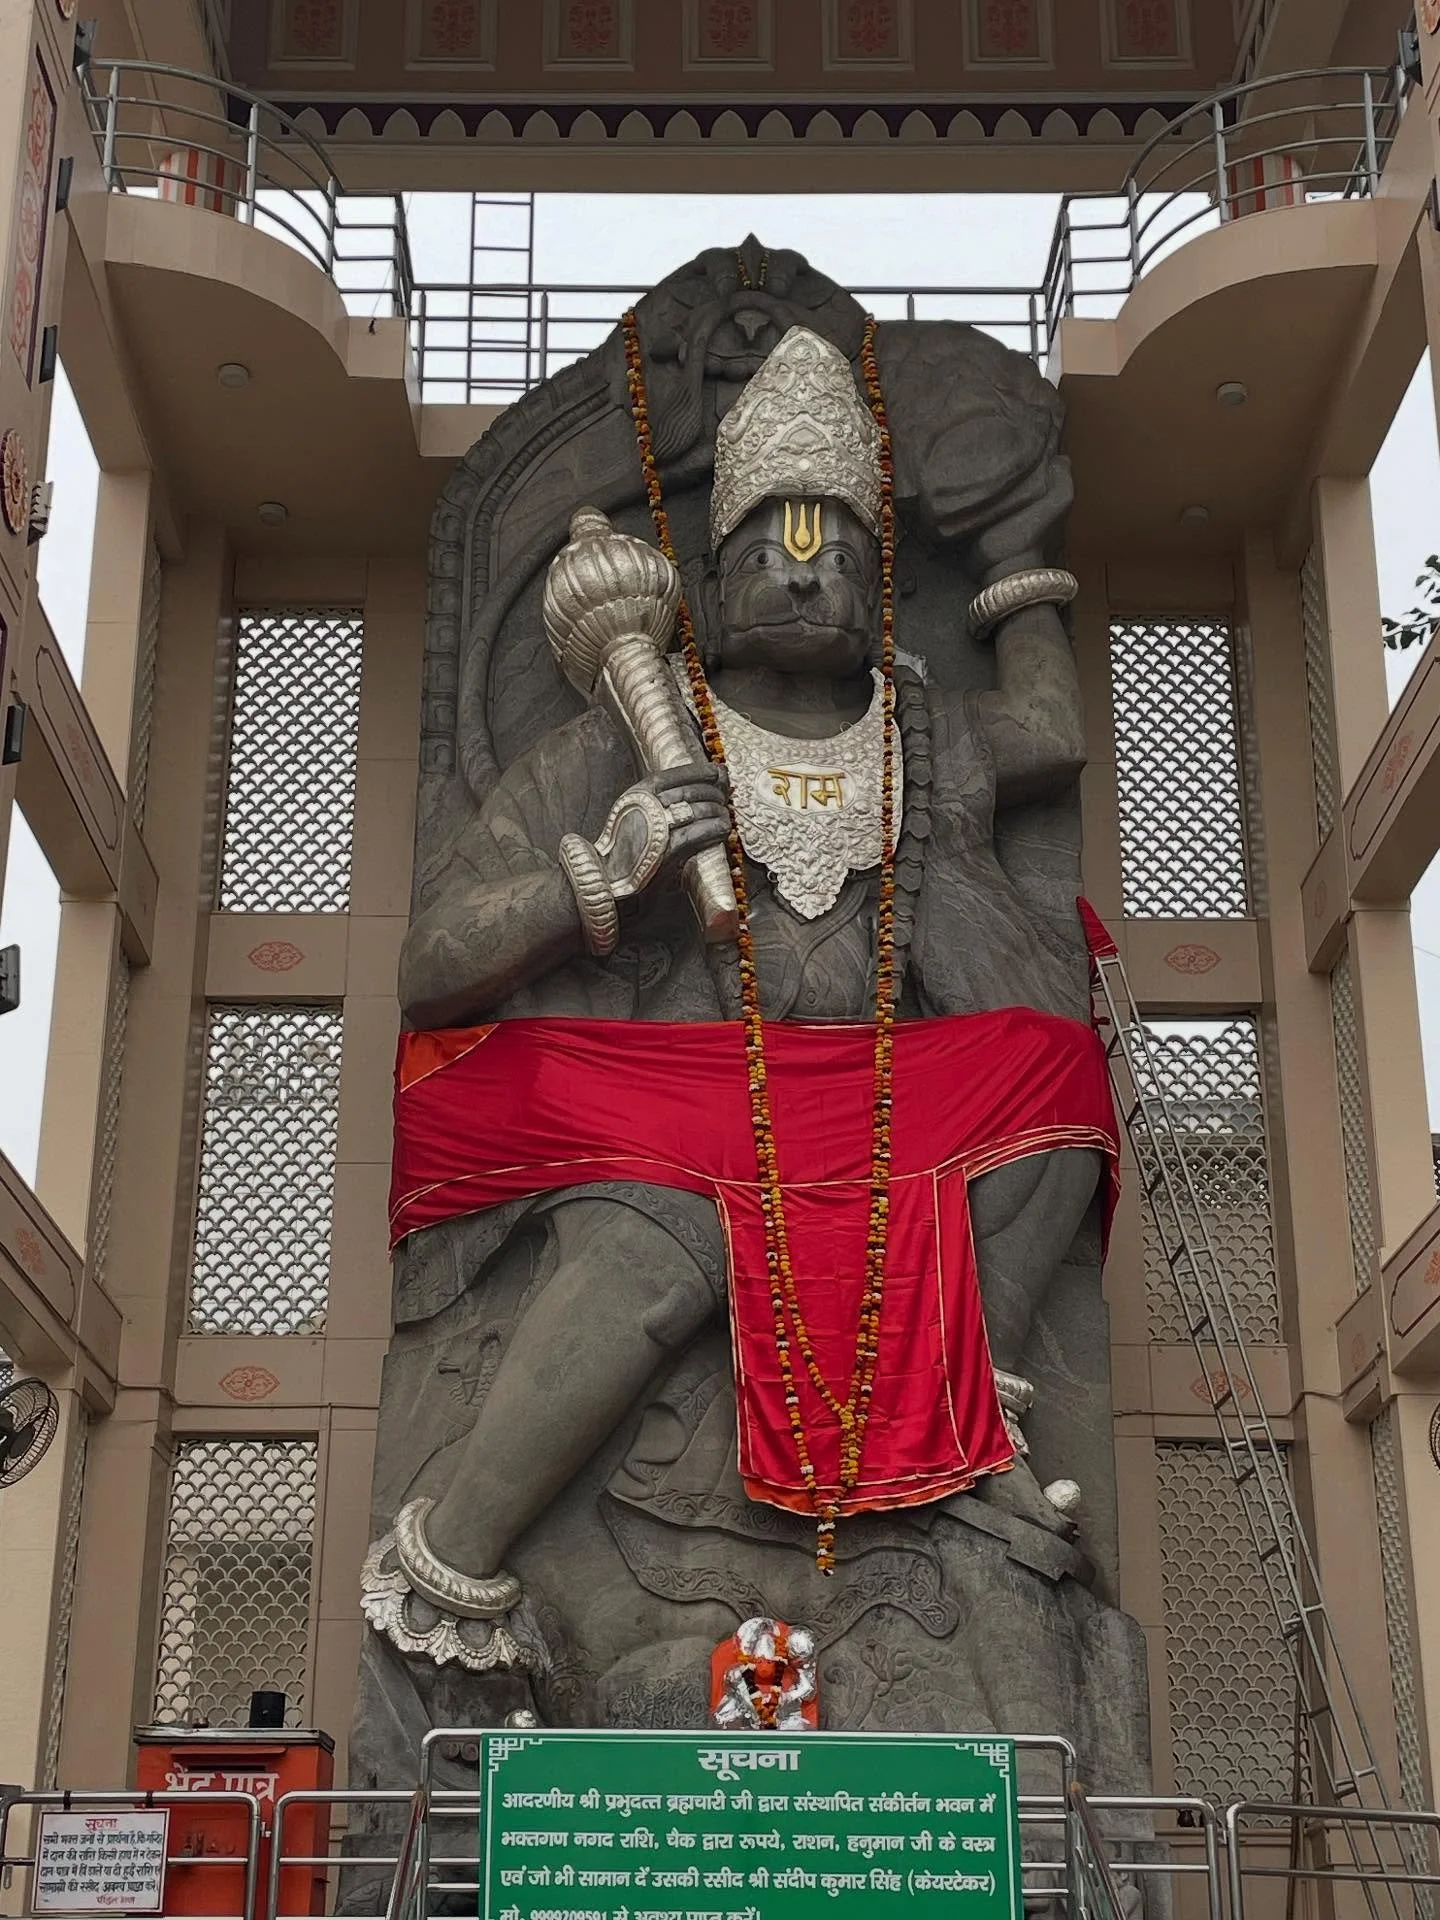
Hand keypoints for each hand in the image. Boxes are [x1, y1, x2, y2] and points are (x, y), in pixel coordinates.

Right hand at [595, 763, 730, 901]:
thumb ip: (658, 799)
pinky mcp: (668, 850)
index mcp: (638, 794)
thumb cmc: (623, 848)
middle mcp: (647, 807)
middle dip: (715, 792)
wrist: (607, 879)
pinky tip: (723, 830)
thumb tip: (694, 788)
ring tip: (725, 816)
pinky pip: (700, 833)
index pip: (675, 775)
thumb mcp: (633, 812)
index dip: (700, 772)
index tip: (717, 771)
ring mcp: (657, 828)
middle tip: (726, 797)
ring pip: (699, 811)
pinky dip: (715, 830)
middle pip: (690, 791)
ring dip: (718, 812)